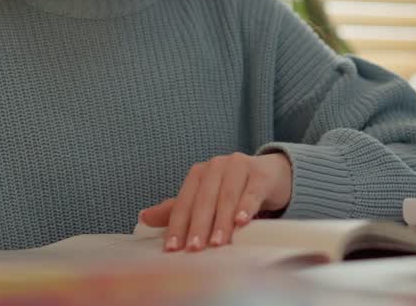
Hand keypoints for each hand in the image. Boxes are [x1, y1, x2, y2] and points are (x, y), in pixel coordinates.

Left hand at [138, 152, 291, 251]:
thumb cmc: (234, 190)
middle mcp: (216, 166)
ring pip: (227, 197)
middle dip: (198, 226)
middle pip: (204, 199)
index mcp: (199, 173)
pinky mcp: (261, 175)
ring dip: (221, 221)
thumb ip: (178, 209)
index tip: (172, 249)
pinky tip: (241, 222)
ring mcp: (239, 167)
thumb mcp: (206, 199)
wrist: (271, 175)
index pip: (184, 201)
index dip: (177, 225)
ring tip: (217, 243)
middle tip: (194, 249)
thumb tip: (143, 217)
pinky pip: (252, 192)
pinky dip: (246, 207)